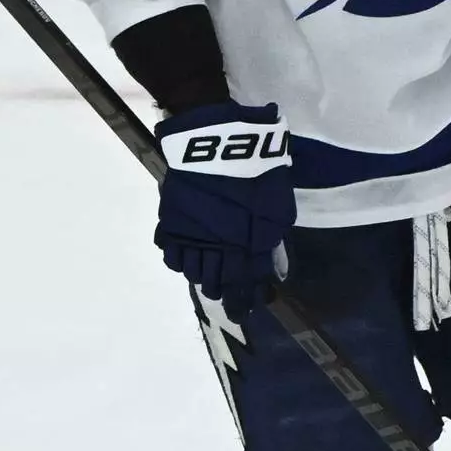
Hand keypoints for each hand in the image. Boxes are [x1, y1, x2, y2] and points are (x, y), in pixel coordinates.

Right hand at [154, 100, 295, 316]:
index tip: (253, 306)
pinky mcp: (173, 225)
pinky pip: (172, 255)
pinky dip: (180, 262)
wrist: (219, 144)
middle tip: (230, 304)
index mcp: (250, 246)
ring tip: (210, 285)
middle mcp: (220, 249)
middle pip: (220, 284)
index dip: (250, 297)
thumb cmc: (258, 170)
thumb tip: (273, 266)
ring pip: (195, 274)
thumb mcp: (278, 205)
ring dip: (205, 281)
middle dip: (227, 296)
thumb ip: (274, 237)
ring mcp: (194, 238)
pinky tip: (187, 262)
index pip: (249, 283)